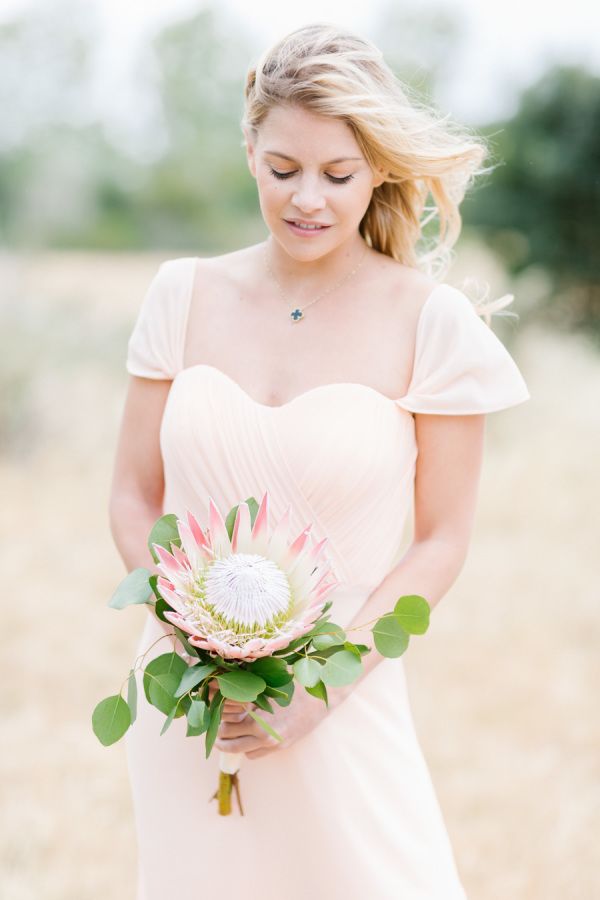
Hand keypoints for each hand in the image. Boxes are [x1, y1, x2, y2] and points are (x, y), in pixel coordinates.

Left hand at [209, 679, 328, 759]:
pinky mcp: (280, 747)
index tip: (213, 713)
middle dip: (220, 735)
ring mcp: (272, 742)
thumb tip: (225, 685)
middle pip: (229, 740)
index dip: (216, 718)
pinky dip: (249, 748)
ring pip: (241, 751)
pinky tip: (250, 736)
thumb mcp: (268, 682)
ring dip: (233, 743)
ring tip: (230, 733)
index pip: (225, 723)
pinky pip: (255, 754)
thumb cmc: (294, 682)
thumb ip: (248, 688)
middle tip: (216, 728)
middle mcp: (262, 731)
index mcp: (257, 714)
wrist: (321, 695)